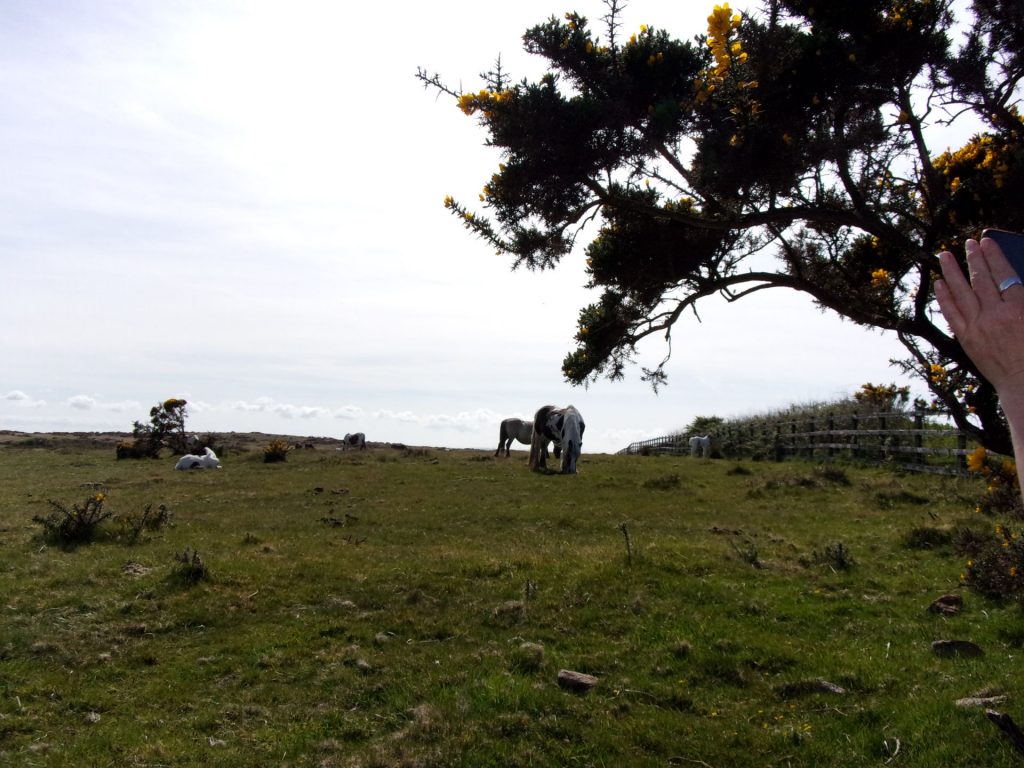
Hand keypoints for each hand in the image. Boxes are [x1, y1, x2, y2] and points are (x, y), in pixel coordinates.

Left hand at [935, 237, 1023, 392]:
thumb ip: (1022, 298)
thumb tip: (1011, 281)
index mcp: (1020, 307)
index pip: (1004, 273)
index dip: (993, 256)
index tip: (986, 241)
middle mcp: (996, 314)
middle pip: (982, 280)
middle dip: (973, 259)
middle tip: (967, 243)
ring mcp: (978, 326)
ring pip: (962, 292)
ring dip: (952, 272)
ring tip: (944, 255)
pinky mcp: (966, 339)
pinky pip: (952, 313)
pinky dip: (944, 297)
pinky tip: (939, 283)